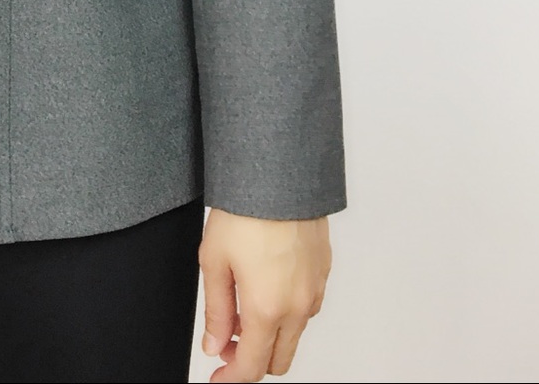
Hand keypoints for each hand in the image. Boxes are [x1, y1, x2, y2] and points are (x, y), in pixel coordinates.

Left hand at [198, 207, 331, 381]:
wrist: (280, 175)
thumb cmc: (247, 211)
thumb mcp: (215, 261)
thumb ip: (216, 311)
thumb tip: (215, 345)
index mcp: (267, 308)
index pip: (252, 366)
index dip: (232, 379)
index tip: (218, 378)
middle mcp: (298, 305)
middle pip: (278, 360)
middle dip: (251, 359)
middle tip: (227, 340)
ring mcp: (315, 289)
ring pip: (294, 334)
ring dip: (270, 334)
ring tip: (243, 306)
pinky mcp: (323, 272)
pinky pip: (307, 307)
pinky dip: (287, 311)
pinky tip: (266, 287)